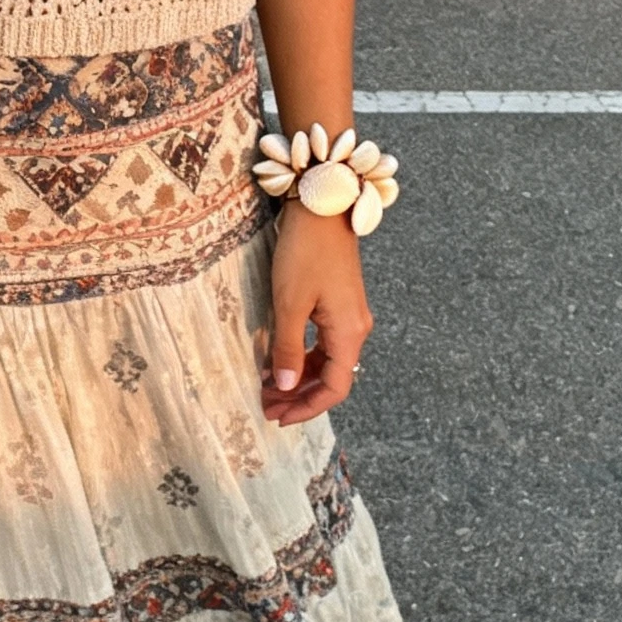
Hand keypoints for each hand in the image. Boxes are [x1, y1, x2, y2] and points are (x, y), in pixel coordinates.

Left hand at [262, 200, 372, 426]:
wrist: (322, 205)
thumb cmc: (305, 251)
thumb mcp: (289, 303)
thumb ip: (287, 348)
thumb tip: (285, 387)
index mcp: (349, 332)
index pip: (335, 387)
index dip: (307, 407)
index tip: (279, 417)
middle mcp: (354, 328)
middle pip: (331, 377)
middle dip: (299, 396)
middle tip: (266, 406)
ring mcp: (347, 315)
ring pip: (325, 361)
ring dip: (297, 377)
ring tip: (266, 388)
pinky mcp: (337, 302)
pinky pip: (321, 341)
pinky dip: (300, 356)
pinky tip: (276, 361)